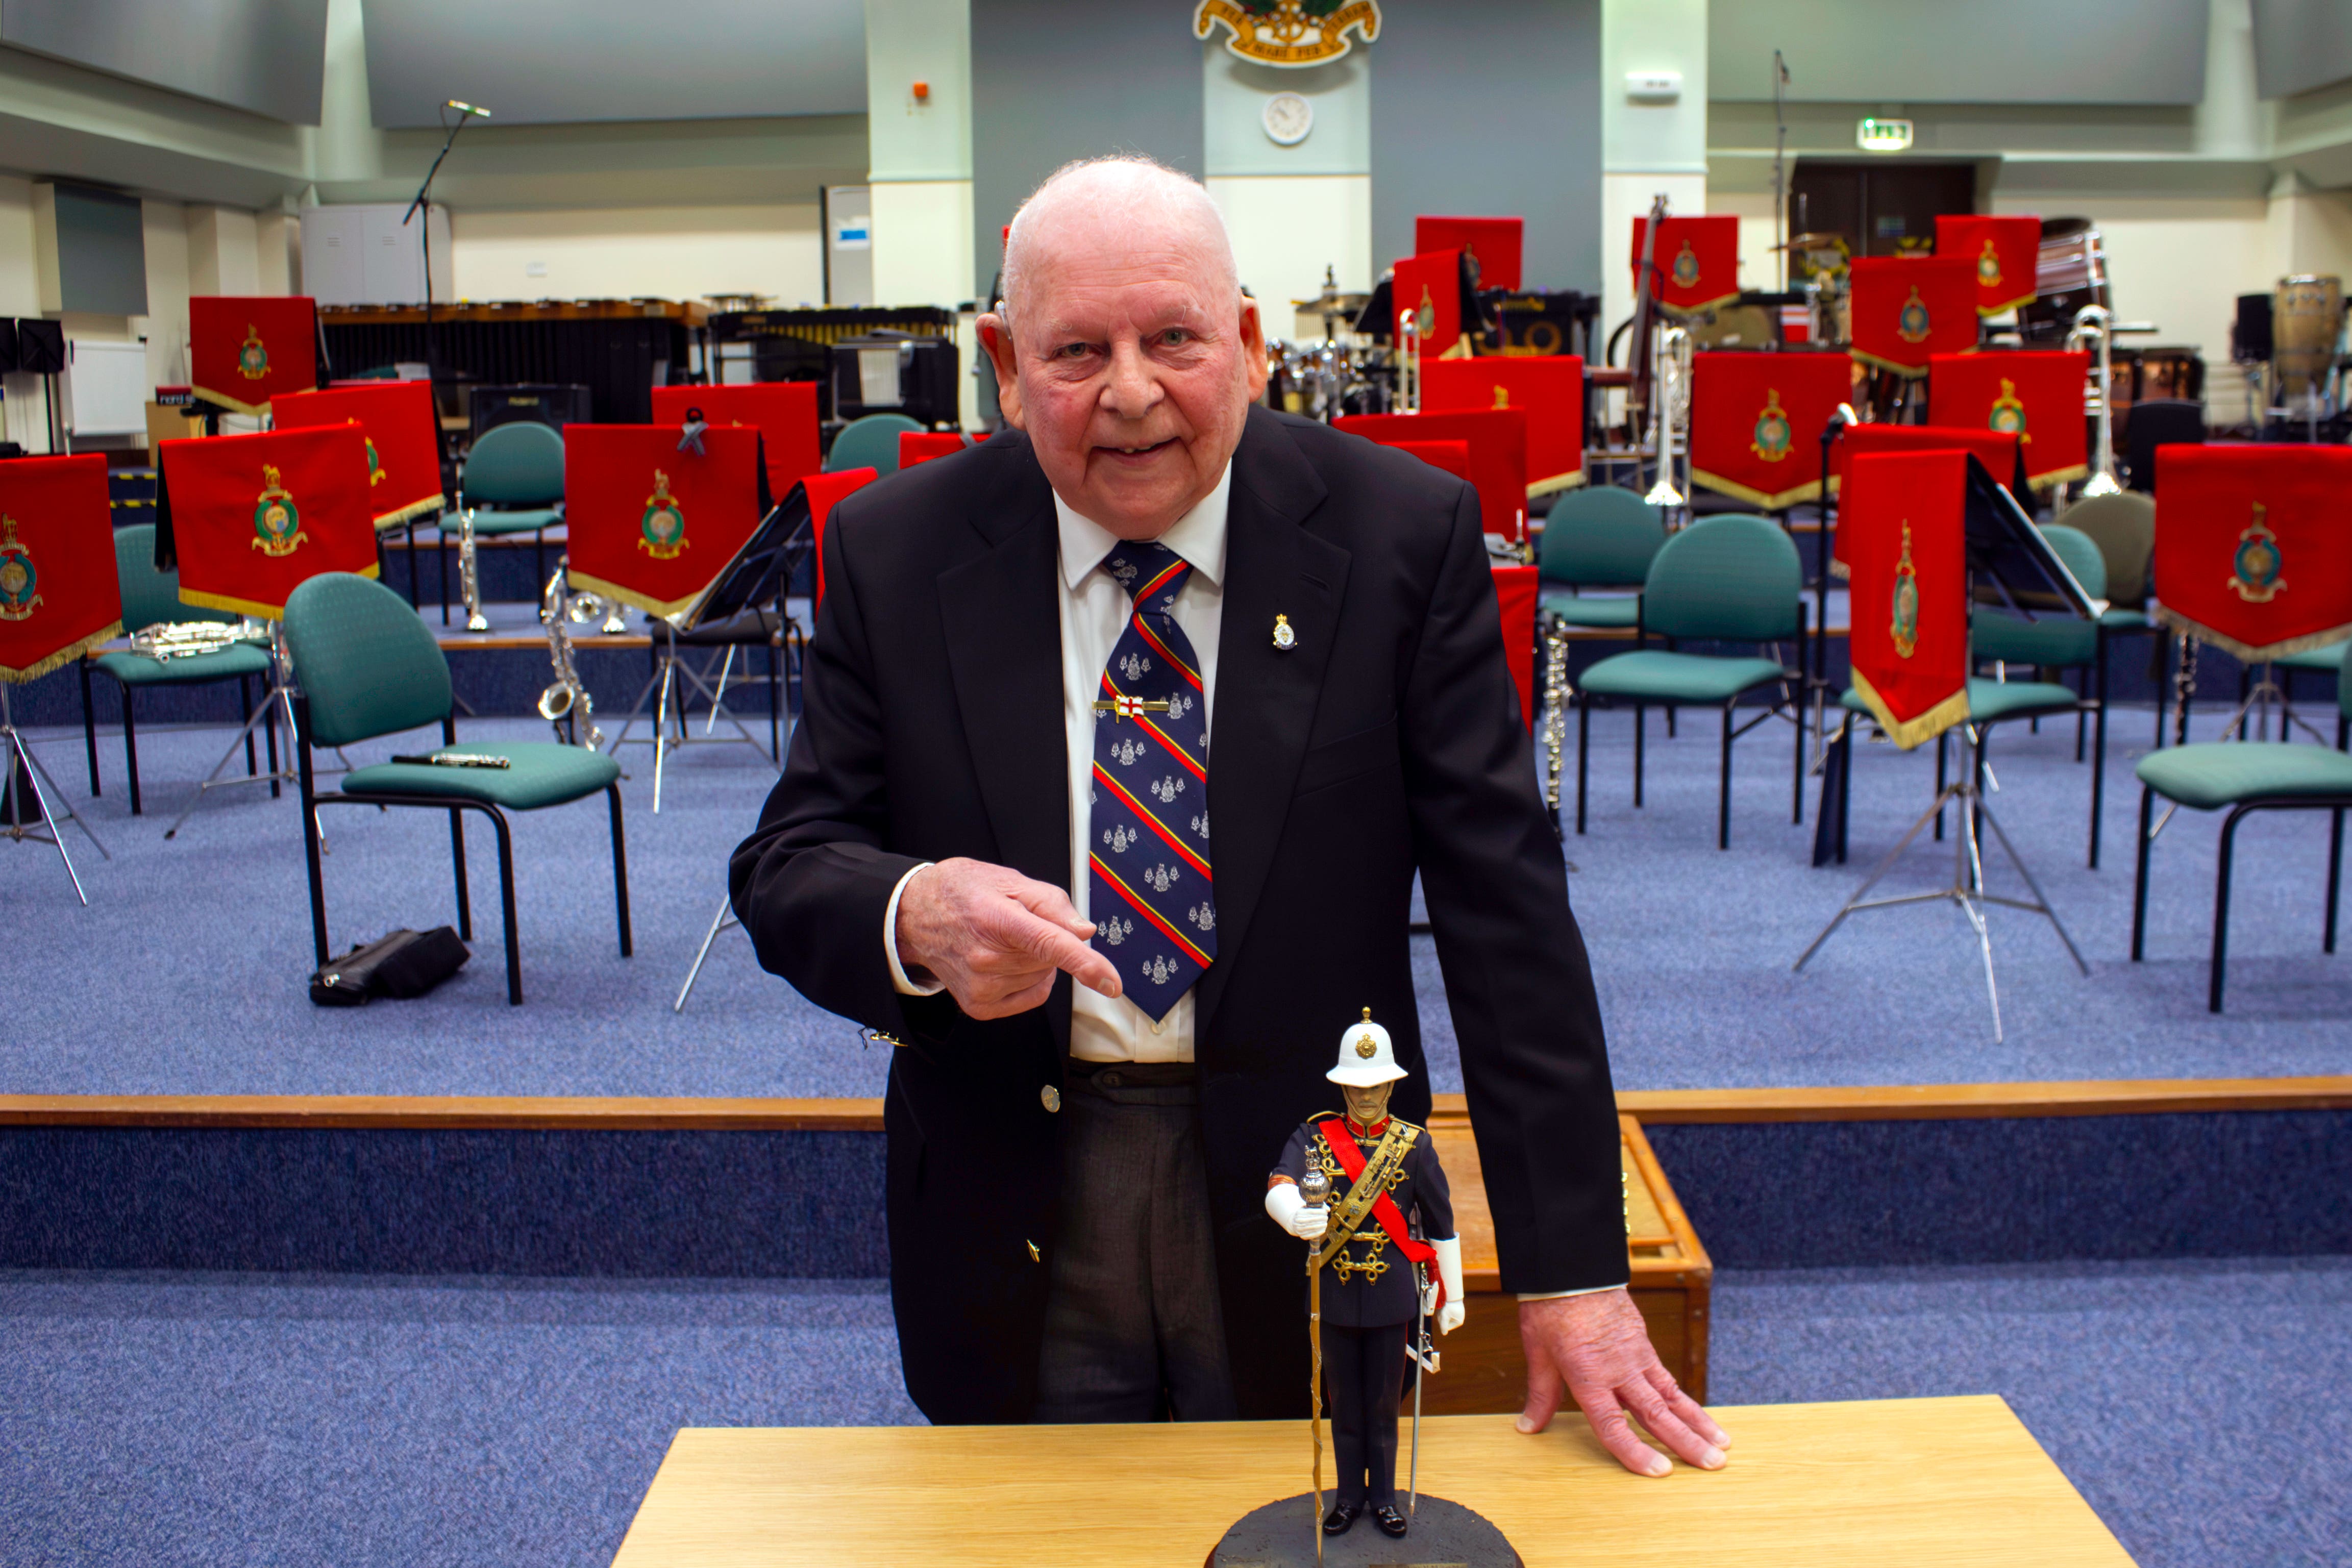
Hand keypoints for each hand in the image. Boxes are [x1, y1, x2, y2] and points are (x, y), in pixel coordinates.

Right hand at [894, 858, 1120, 1018]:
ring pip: (1043, 976)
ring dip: (1035, 959)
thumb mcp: (1009, 880)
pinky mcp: (980, 1006)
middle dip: (1045, 939)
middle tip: (1013, 922)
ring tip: (1001, 940)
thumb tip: (1084, 932)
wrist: (914, 916)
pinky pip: (1033, 995)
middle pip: (1051, 958)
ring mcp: (981, 987)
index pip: (1049, 944)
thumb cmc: (962, 893)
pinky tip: (1005, 962)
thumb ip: (1052, 904)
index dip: (1086, 964)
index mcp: (996, 920)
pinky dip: (1031, 979)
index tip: (1111, 983)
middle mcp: (985, 959)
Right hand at [1290, 1205, 1326, 1239]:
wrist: (1295, 1223)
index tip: (1325, 1212)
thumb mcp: (1309, 1207)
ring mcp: (1299, 1229)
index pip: (1311, 1211)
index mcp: (1299, 1213)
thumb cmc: (1304, 1214)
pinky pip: (1312, 1235)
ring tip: (1325, 1223)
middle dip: (1321, 1218)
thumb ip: (1319, 1206)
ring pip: (1313, 1227)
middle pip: (1312, 1220)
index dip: (1319, 1212)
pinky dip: (1319, 1232)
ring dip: (1321, 1225)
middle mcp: (1297, 1221)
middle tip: (1326, 1217)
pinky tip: (1323, 1229)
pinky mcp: (1302, 1236)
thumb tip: (1328, 1209)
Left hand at [1436, 1301, 1464, 1334]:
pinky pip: (1447, 1311)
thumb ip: (1443, 1325)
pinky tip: (1444, 1305)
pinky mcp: (1455, 1308)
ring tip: (1444, 1307)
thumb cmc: (1449, 1305)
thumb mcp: (1445, 1316)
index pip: (1447, 1327)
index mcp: (1459, 1322)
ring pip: (1446, 1316)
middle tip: (1443, 1310)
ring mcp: (1457, 1313)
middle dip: (1442, 1317)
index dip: (1442, 1322)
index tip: (1443, 1314)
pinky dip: (1444, 1309)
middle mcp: (1459, 1318)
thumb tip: (1444, 1333)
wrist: (1452, 1293)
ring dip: (1442, 1312)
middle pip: (1446, 1322)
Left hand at [1517, 1289, 1728, 1476]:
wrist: (1571, 1266)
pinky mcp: (1643, 1342)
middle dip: (1686, 1443)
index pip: (1614, 1425)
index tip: (1660, 1473)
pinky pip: (1665, 1376)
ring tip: (1721, 1444)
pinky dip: (1683, 1398)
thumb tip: (1528, 1427)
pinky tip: (1695, 1413)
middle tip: (1714, 1465)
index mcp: (1588, 1375)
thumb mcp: (1537, 1353)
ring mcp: (1636, 1355)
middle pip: (1656, 1414)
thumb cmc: (1550, 1307)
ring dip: (1697, 1422)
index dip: (1635, 1453)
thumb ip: (1541, 1394)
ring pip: (1671, 1395)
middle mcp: (1618, 1369)